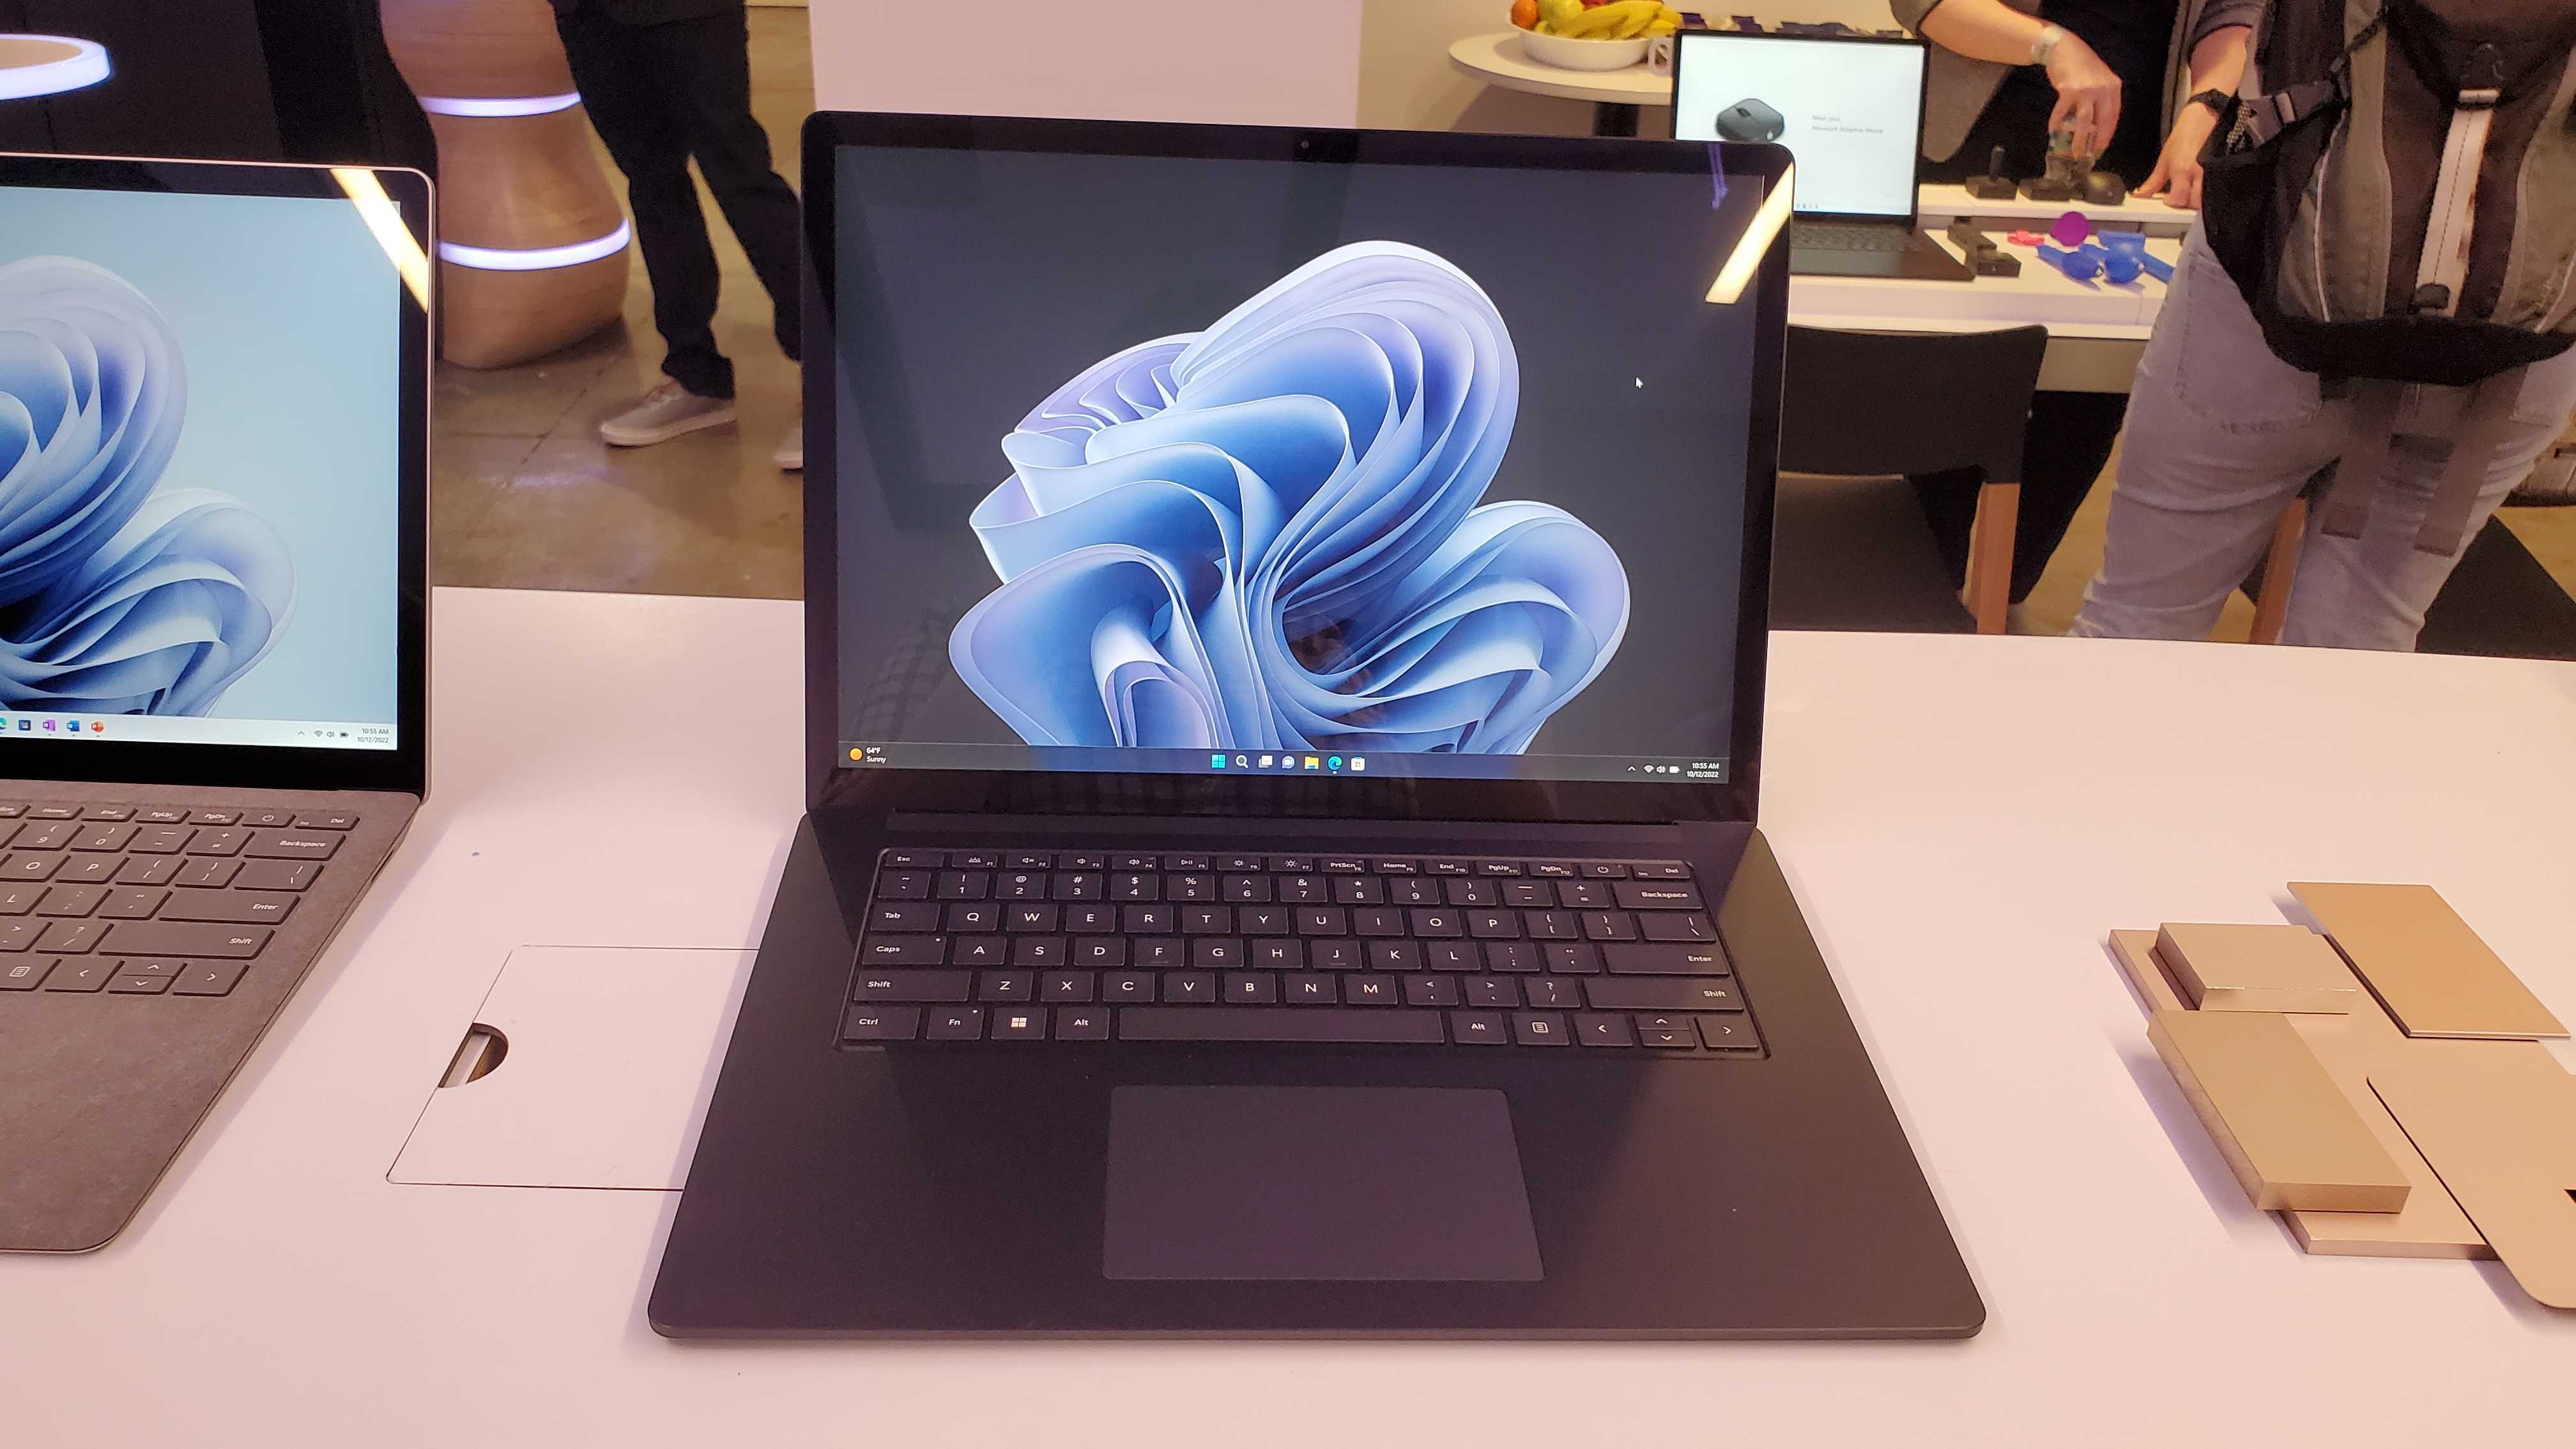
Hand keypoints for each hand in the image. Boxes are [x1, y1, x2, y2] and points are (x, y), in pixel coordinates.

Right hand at [2043, 31, 2122, 159]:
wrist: (2065, 47)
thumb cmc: (2081, 63)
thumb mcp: (2100, 78)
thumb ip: (2102, 96)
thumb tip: (2097, 120)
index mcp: (2113, 86)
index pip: (2114, 115)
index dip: (2108, 132)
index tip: (2102, 145)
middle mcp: (2102, 89)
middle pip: (2102, 120)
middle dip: (2096, 140)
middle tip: (2090, 153)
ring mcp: (2086, 90)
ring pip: (2085, 120)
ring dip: (2079, 138)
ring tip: (2074, 151)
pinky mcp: (2069, 90)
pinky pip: (2063, 112)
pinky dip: (2057, 122)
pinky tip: (2053, 130)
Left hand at [2140, 103, 2220, 208]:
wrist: (2204, 116)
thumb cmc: (2185, 134)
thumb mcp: (2165, 158)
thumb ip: (2154, 181)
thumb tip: (2141, 194)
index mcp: (2182, 170)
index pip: (2179, 199)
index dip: (2172, 203)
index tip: (2167, 199)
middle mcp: (2199, 173)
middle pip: (2195, 203)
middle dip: (2186, 205)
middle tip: (2179, 197)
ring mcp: (2213, 171)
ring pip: (2208, 198)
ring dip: (2198, 200)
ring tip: (2190, 192)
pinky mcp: (2223, 168)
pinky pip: (2218, 187)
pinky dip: (2210, 191)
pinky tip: (2202, 186)